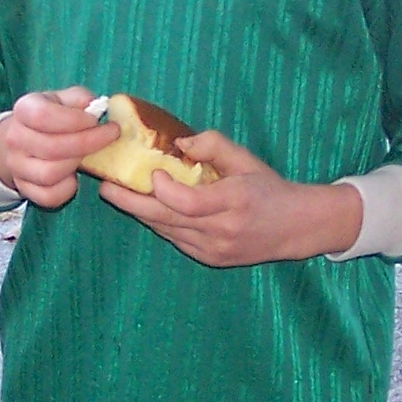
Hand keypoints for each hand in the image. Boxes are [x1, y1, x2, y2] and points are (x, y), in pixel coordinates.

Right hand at [0, 87, 112, 208]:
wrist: (23, 141)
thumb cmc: (51, 118)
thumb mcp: (63, 100)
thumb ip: (79, 99)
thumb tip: (94, 108)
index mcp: (24, 109)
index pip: (43, 116)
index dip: (74, 120)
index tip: (96, 120)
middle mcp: (14, 138)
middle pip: (51, 147)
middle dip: (87, 143)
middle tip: (109, 136)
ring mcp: (17, 166)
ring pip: (49, 174)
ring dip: (76, 166)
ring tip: (88, 156)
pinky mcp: (24, 189)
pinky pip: (48, 196)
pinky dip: (67, 189)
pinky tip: (74, 176)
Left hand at [99, 131, 362, 266]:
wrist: (295, 228)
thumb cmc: (269, 188)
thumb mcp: (247, 160)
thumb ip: (214, 145)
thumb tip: (179, 141)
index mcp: (233, 202)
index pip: (188, 202)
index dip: (164, 189)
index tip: (151, 172)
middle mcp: (221, 231)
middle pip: (167, 219)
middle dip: (131, 202)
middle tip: (105, 186)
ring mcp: (213, 249)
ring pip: (166, 231)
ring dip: (140, 212)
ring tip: (116, 194)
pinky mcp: (209, 259)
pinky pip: (175, 240)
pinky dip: (158, 223)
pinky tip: (144, 209)